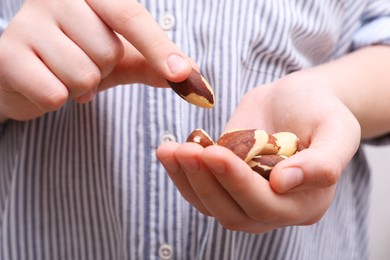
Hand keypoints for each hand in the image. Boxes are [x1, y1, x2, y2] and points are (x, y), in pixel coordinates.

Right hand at [0, 0, 192, 121]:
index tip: (182, 74)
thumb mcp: (119, 57)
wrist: (25, 74)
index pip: (131, 17)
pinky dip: (57, 99)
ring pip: (83, 75)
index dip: (159, 49)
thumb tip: (193, 76)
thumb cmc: (76, 58)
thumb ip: (154, 62)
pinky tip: (46, 85)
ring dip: (81, 87)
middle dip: (102, 70)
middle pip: (108, 52)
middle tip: (82, 63)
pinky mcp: (6, 55)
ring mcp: (27, 24)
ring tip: (64, 74)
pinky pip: (55, 93)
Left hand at [156, 71, 360, 232]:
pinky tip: (169, 152)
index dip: (239, 183)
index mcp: (305, 204)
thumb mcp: (337, 130)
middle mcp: (274, 209)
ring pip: (211, 205)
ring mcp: (246, 198)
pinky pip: (199, 189)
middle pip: (234, 212)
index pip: (267, 205)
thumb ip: (323, 162)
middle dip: (207, 182)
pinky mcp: (225, 183)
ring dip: (188, 180)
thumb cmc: (320, 111)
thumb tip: (284, 184)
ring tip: (172, 150)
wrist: (296, 100)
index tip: (216, 154)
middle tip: (187, 151)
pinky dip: (181, 174)